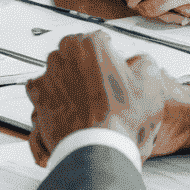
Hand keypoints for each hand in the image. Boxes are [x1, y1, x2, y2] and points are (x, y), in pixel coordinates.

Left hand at [25, 30, 189, 166]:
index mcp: (91, 45)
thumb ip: (145, 63)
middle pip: (74, 52)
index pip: (98, 39)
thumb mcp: (151, 85)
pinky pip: (41, 90)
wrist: (99, 150)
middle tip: (99, 83)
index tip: (112, 62)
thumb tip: (141, 61)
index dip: (108, 53)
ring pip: (57, 70)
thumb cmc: (123, 120)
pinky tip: (68, 107)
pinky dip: (52, 97)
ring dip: (68, 80)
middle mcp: (65, 55)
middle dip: (85, 64)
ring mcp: (48, 75)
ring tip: (85, 99)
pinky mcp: (38, 97)